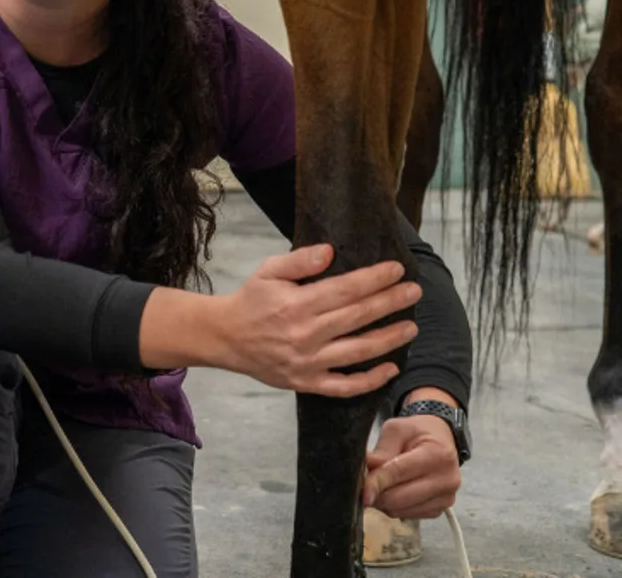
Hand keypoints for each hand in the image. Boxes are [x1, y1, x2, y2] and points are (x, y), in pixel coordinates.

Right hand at [213, 244, 421, 395]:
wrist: (225, 338)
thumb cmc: (250, 300)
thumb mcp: (267, 271)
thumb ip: (299, 260)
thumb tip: (330, 251)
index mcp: (296, 304)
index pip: (345, 289)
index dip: (375, 279)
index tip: (397, 270)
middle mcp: (305, 334)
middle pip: (358, 317)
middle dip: (391, 302)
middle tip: (414, 292)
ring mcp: (307, 361)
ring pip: (358, 351)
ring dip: (389, 339)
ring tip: (411, 327)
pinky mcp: (306, 382)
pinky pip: (344, 386)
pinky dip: (370, 381)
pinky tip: (390, 368)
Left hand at [364, 414, 462, 518]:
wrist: (441, 440)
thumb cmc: (417, 433)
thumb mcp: (397, 430)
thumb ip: (382, 451)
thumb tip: (365, 471)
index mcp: (437, 455)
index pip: (399, 472)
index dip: (376, 482)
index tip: (361, 491)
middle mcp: (447, 480)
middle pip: (400, 497)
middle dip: (376, 493)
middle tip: (363, 484)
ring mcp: (446, 498)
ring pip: (401, 510)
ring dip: (383, 502)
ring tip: (380, 484)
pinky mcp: (440, 509)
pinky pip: (408, 515)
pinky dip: (395, 507)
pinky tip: (394, 491)